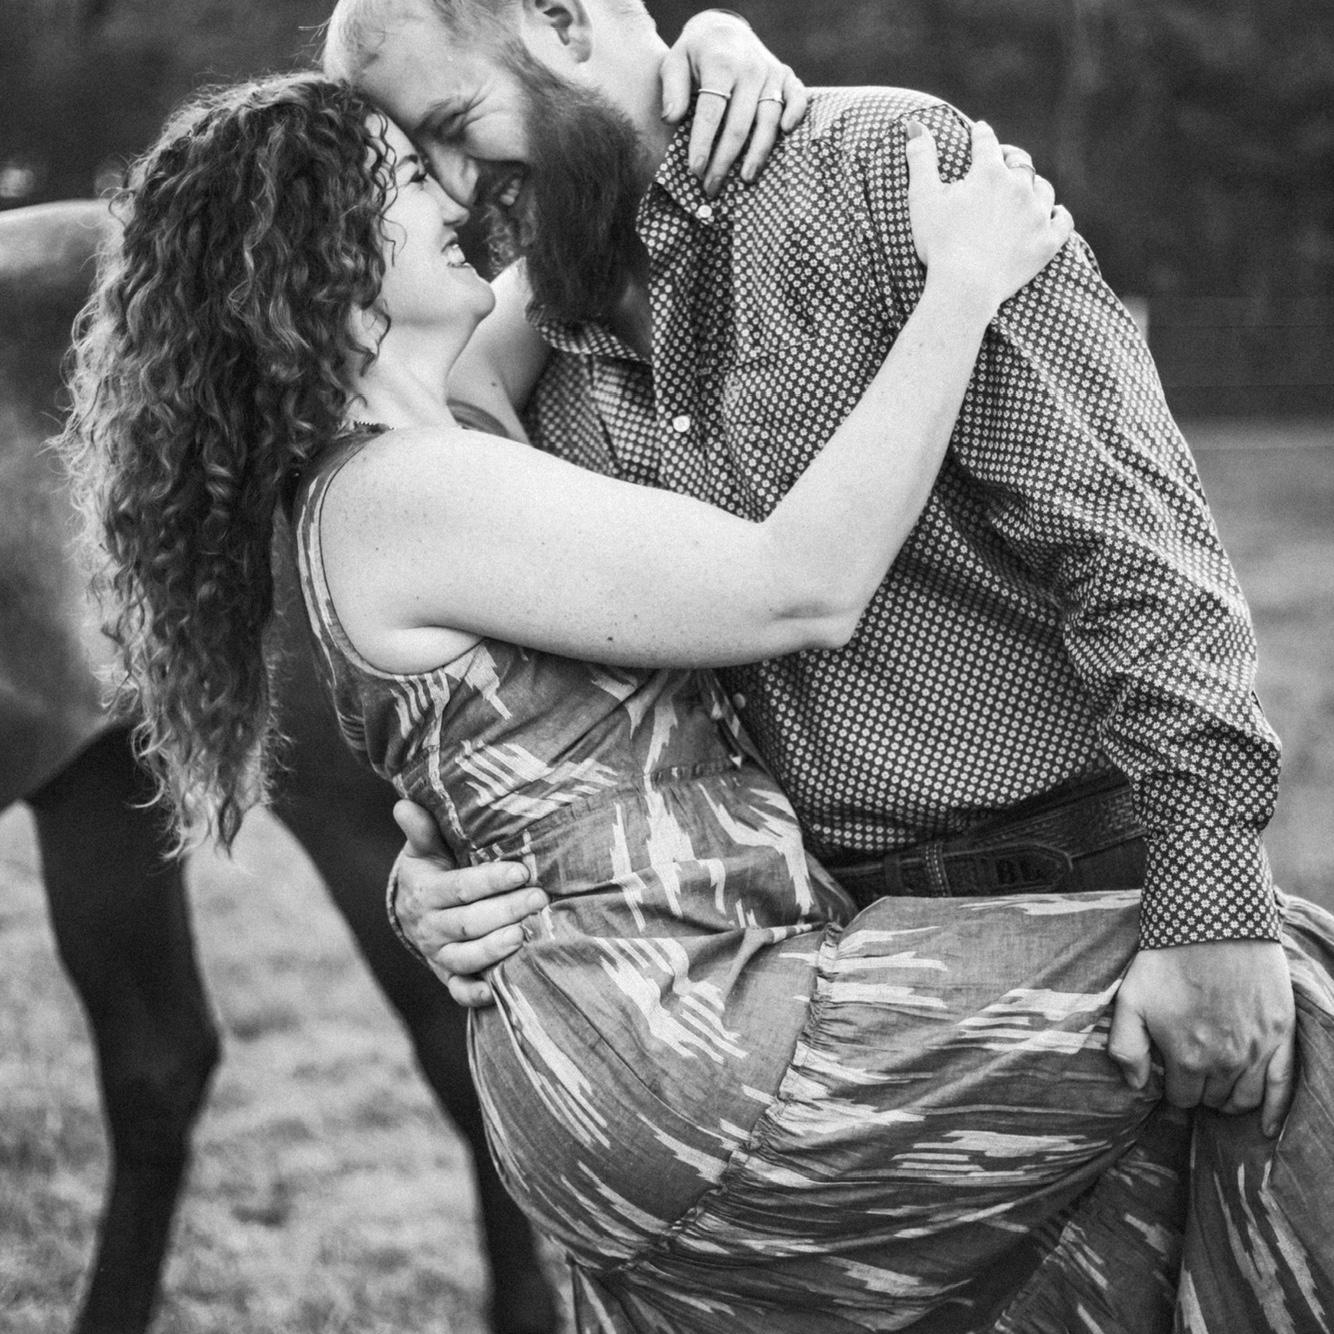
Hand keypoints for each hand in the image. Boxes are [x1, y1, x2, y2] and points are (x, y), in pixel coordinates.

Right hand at [391, 799, 547, 1007]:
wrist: (414, 909)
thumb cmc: (433, 869)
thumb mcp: (425, 849)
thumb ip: (423, 831)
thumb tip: (405, 805)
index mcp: (425, 892)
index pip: (460, 888)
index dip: (491, 880)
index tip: (522, 870)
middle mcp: (429, 927)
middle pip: (469, 923)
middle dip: (506, 911)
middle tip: (539, 899)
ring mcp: (438, 954)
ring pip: (465, 957)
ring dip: (494, 950)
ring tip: (524, 936)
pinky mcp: (447, 975)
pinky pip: (458, 990)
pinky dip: (473, 995)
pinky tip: (494, 992)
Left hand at [660, 10, 807, 193]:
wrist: (724, 29)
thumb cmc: (695, 53)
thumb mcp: (674, 61)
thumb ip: (672, 89)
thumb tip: (671, 118)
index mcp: (720, 64)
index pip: (712, 111)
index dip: (703, 143)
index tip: (695, 170)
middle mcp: (750, 69)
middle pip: (739, 124)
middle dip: (725, 160)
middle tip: (712, 187)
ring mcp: (771, 72)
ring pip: (768, 119)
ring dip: (757, 153)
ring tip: (746, 179)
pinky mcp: (786, 76)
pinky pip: (797, 96)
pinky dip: (796, 113)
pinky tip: (786, 133)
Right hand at [905, 119, 1072, 310]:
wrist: (965, 288)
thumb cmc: (939, 243)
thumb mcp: (922, 199)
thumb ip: (920, 159)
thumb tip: (915, 124)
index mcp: (989, 173)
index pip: (986, 142)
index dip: (981, 135)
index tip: (979, 131)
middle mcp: (1019, 187)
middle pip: (1020, 162)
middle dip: (1010, 158)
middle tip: (1004, 161)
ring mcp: (1037, 215)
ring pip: (1043, 189)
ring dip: (1034, 186)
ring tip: (1026, 191)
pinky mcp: (1047, 243)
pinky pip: (1063, 222)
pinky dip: (1058, 215)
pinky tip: (1054, 214)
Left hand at [1108, 939, 1296, 1136]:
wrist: (1211, 922)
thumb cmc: (1165, 960)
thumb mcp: (1129, 1000)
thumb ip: (1126, 1048)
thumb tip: (1134, 1085)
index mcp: (1187, 1057)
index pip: (1181, 1098)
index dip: (1173, 1086)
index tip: (1169, 1071)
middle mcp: (1226, 1062)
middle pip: (1212, 1099)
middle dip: (1199, 1088)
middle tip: (1191, 1068)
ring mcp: (1258, 1050)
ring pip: (1244, 1098)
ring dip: (1229, 1097)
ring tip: (1217, 1083)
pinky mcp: (1281, 1034)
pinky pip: (1284, 1086)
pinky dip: (1276, 1113)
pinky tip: (1267, 1129)